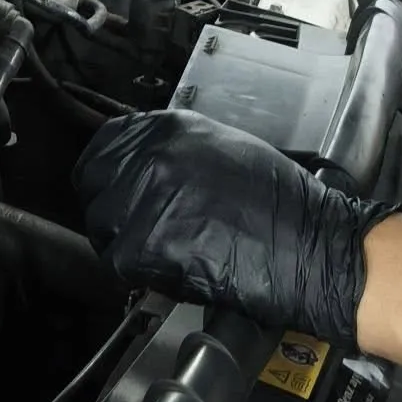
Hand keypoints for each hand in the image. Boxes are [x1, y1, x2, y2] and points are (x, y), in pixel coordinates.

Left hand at [74, 108, 397, 340]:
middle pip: (93, 186)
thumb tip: (144, 166)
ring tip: (160, 251)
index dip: (106, 172)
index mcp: (166, 129)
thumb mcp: (223, 147)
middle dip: (109, 208)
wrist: (309, 246)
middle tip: (134, 228)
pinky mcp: (143, 246)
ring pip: (103, 227)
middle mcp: (148, 158)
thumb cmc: (280, 202)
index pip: (104, 145)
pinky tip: (171, 269)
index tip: (111, 188)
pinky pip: (120, 262)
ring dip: (124, 242)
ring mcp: (142, 201)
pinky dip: (140, 272)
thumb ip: (175, 150)